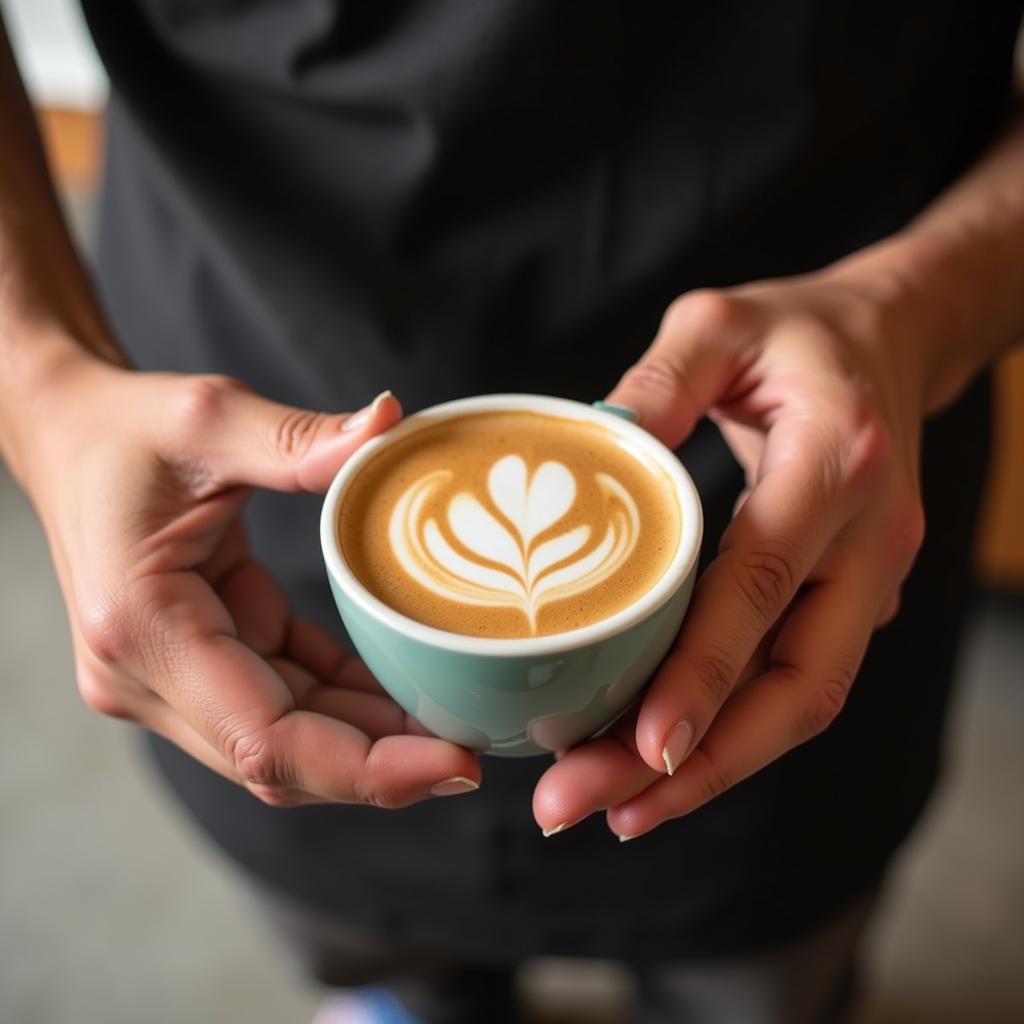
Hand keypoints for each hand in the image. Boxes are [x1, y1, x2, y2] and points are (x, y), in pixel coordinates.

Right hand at [23, 361, 480, 807]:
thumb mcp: (210, 419)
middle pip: (281, 759)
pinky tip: (404, 687)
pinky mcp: (199, 662)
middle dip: (383, 764)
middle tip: (478, 749)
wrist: (70, 436)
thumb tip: (388, 424)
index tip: (457, 763)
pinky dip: (345, 699)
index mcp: (143, 628)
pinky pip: (285, 698)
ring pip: (287, 740)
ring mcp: (170, 678)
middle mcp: (146, 676)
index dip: (366, 769)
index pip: (264, 740)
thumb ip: (299, 439)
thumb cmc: (124, 428)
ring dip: (370, 737)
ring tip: (454, 719)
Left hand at [534, 262, 937, 837]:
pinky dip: (729, 732)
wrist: (889, 339)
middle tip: (584, 808)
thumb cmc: (796, 333)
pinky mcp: (851, 601)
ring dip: (711, 770)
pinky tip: (654, 761)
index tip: (645, 748)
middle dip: (696, 765)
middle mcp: (869, 540)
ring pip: (800, 703)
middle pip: (796, 685)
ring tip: (611, 809)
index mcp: (837, 462)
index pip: (764, 585)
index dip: (706, 673)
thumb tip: (586, 447)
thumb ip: (657, 380)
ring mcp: (871, 579)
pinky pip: (793, 681)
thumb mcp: (719, 324)